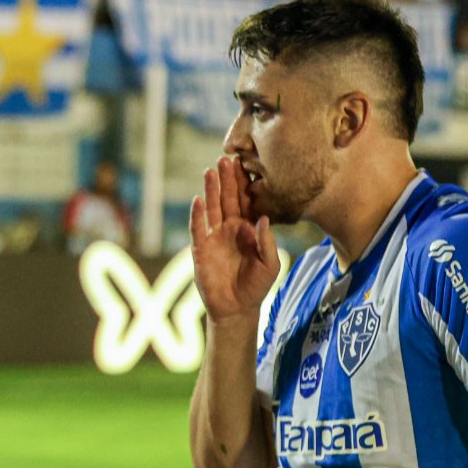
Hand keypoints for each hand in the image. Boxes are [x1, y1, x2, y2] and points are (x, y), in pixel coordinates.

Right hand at [189, 157, 279, 320]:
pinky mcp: (201, 249)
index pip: (245, 202)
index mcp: (247, 229)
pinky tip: (198, 199)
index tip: (246, 164)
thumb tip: (263, 219)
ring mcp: (214, 237)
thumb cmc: (256, 286)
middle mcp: (229, 228)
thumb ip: (267, 243)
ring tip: (211, 170)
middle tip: (227, 159)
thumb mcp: (270, 265)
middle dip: (227, 179)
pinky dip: (197, 214)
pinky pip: (198, 228)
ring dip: (211, 190)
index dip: (244, 184)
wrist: (236, 308)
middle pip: (227, 199)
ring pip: (211, 208)